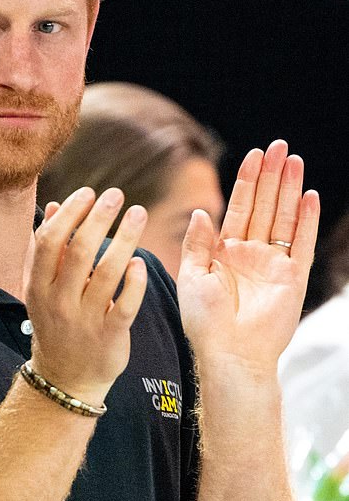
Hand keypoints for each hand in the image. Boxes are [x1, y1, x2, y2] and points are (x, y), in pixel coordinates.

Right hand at [25, 188, 147, 405]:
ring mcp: (84, 320)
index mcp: (39, 286)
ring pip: (106, 273)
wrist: (65, 380)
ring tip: (137, 214)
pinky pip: (125, 306)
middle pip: (79, 252)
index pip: (49, 241)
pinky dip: (134, 282)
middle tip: (116, 195)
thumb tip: (52, 207)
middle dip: (99, 218)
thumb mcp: (42, 290)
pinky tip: (140, 261)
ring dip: (124, 239)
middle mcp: (59, 301)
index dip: (69, 213)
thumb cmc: (56, 325)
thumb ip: (46, 250)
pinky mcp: (110, 336)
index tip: (88, 193)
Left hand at [177, 139, 318, 367]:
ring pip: (283, 218)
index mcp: (224, 252)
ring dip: (290, 189)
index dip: (247, 181)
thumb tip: (202, 210)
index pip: (239, 207)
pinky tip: (309, 196)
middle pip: (264, 206)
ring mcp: (273, 264)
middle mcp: (251, 254)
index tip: (254, 154)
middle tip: (279, 146)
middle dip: (271, 176)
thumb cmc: (204, 322)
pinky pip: (301, 243)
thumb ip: (197, 243)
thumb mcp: (192, 277)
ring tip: (295, 160)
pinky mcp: (292, 278)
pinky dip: (306, 220)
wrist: (228, 354)